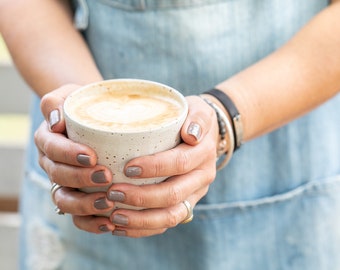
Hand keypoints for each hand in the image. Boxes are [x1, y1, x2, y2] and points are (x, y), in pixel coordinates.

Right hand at [35, 84, 115, 232]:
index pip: (52, 148)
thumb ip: (57, 102)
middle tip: (105, 177)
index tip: (91, 156)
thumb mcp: (71, 95)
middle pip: (58, 176)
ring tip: (108, 203)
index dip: (68, 155)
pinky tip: (109, 222)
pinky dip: (90, 222)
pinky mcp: (77, 196)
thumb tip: (56, 120)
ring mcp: (63, 182)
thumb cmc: (86, 107)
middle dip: (80, 179)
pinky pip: (76, 215)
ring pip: (64, 200)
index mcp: (49, 140)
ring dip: (84, 204)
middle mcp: (52, 163)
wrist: (95, 119)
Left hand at [35, 86, 218, 236]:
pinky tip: (119, 227)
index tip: (128, 168)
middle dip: (142, 198)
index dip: (155, 167)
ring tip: (113, 217)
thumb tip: (191, 135)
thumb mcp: (199, 110)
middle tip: (112, 193)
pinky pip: (166, 224)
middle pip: (173, 194)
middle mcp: (201, 178)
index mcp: (203, 154)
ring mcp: (194, 195)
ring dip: (141, 220)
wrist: (204, 137)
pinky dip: (142, 229)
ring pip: (171, 216)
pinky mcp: (185, 206)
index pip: (180, 163)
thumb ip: (198, 118)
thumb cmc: (192, 120)